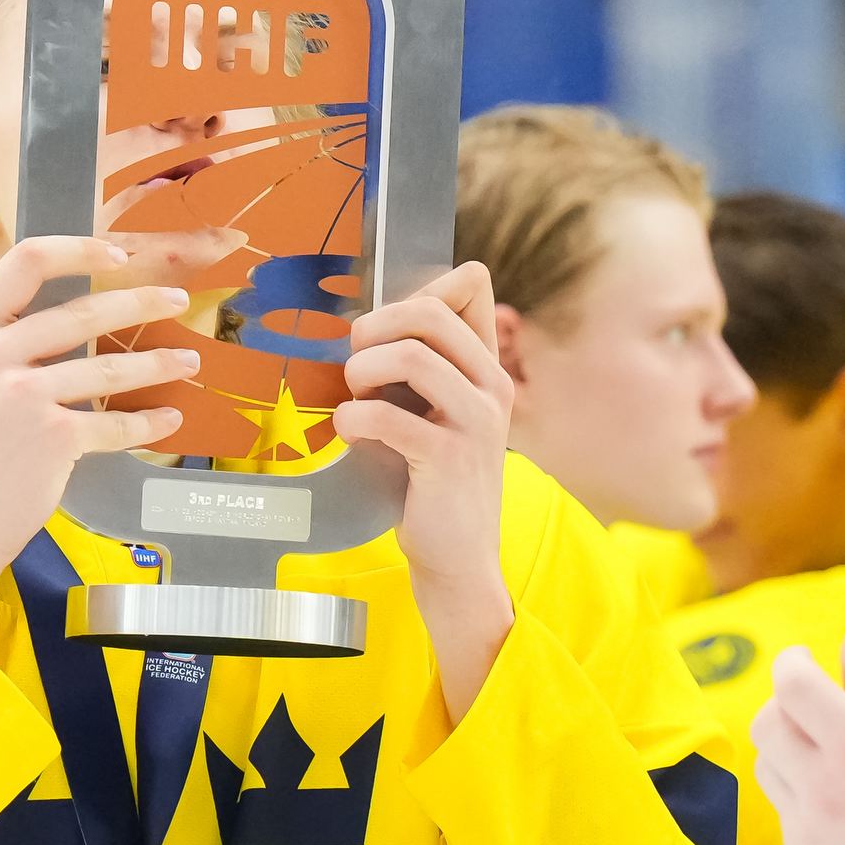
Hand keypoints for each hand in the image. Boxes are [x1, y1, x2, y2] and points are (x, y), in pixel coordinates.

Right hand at [0, 237, 201, 625]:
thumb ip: (5, 348)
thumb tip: (73, 322)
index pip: (26, 262)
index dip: (77, 249)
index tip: (117, 253)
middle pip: (82, 310)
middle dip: (141, 301)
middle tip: (177, 299)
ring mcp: (23, 397)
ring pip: (109, 367)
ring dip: (158, 362)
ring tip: (188, 360)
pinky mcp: (54, 438)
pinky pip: (115, 424)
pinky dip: (148, 423)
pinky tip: (170, 420)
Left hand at [332, 261, 515, 718]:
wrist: (458, 559)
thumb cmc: (433, 483)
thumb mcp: (438, 415)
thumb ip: (421, 371)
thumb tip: (363, 325)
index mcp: (488, 367)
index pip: (471, 285)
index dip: (417, 289)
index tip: (383, 328)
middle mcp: (492, 385)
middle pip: (428, 312)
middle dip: (374, 327)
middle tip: (355, 364)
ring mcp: (475, 420)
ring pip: (408, 355)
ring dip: (361, 371)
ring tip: (355, 398)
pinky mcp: (448, 457)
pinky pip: (385, 415)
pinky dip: (353, 419)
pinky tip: (352, 433)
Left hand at [752, 626, 844, 844]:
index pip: (793, 686)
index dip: (793, 664)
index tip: (804, 659)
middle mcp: (827, 793)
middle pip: (768, 723)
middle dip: (788, 705)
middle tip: (821, 707)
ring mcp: (809, 832)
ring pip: (768, 764)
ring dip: (791, 750)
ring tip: (839, 761)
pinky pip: (783, 810)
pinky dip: (803, 797)